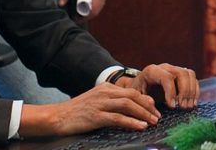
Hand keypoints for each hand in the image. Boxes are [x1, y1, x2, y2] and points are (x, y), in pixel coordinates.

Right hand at [19, 83, 159, 136]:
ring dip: (143, 114)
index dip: (145, 100)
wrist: (58, 116)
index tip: (154, 108)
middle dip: (147, 106)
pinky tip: (140, 126)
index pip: (131, 91)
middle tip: (157, 116)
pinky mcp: (96, 116)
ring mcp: (100, 103)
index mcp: (106, 87)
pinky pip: (118, 118)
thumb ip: (111, 101)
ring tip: (153, 122)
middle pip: (133, 96)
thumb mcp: (96, 101)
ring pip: (128, 105)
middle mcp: (104, 92)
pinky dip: (131, 122)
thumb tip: (129, 109)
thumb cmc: (77, 111)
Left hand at [59, 0, 110, 17]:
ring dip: (89, 7)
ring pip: (99, 4)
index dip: (84, 17)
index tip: (74, 18)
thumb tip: (61, 3)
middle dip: (86, 13)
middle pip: (97, 9)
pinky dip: (92, 1)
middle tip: (75, 14)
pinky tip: (84, 0)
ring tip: (77, 8)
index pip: (93, 11)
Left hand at [116, 63, 199, 109]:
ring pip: (189, 74)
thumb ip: (142, 99)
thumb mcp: (136, 96)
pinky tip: (192, 103)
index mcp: (152, 71)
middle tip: (183, 107)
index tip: (172, 107)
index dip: (171, 92)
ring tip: (187, 106)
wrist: (139, 86)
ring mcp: (174, 69)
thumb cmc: (137, 92)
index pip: (167, 77)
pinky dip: (195, 91)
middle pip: (181, 73)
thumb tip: (152, 102)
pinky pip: (193, 78)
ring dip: (192, 91)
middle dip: (185, 91)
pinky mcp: (181, 75)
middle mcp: (165, 67)